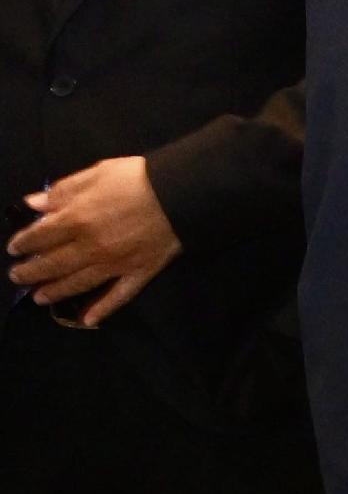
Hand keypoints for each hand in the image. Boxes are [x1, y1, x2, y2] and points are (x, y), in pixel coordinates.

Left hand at [11, 155, 180, 322]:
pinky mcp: (139, 272)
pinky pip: (119, 295)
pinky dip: (103, 309)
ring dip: (56, 291)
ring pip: (78, 283)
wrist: (183, 192)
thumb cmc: (138, 178)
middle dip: (31, 271)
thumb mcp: (97, 173)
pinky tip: (88, 320)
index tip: (14, 247)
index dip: (23, 242)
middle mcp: (90, 247)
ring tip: (39, 298)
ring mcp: (115, 264)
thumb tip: (34, 203)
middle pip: (53, 264)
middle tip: (17, 276)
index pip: (40, 235)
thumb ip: (64, 190)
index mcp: (77, 219)